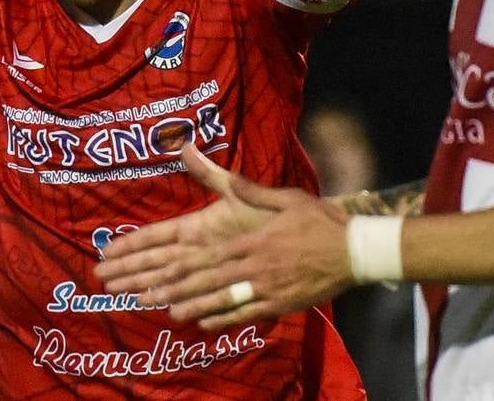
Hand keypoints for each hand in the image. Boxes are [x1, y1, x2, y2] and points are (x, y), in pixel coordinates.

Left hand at [96, 145, 354, 330]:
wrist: (356, 250)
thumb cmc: (319, 220)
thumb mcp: (284, 197)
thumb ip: (249, 189)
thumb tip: (222, 171)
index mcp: (250, 240)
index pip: (202, 256)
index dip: (170, 265)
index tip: (146, 270)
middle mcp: (252, 267)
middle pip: (203, 281)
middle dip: (167, 288)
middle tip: (138, 295)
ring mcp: (265, 288)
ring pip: (221, 301)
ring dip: (191, 307)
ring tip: (165, 311)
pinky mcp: (280, 304)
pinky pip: (245, 314)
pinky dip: (223, 319)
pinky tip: (204, 323)